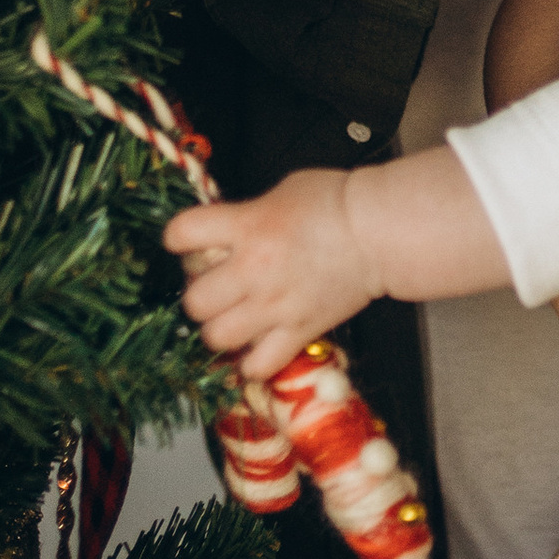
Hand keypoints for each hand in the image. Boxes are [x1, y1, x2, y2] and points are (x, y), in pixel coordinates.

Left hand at [165, 169, 372, 376]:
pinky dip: (252, 360)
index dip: (178, 238)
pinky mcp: (299, 331)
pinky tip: (256, 345)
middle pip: (195, 299)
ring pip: (217, 337)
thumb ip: (245, 216)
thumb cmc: (336, 203)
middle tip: (216, 286)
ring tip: (234, 317)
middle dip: (200, 293)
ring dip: (220, 328)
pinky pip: (258, 365)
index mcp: (248, 226)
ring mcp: (276, 305)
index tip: (186, 242)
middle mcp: (255, 269)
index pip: (182, 233)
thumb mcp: (280, 193)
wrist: (380, 232)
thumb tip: (221, 234)